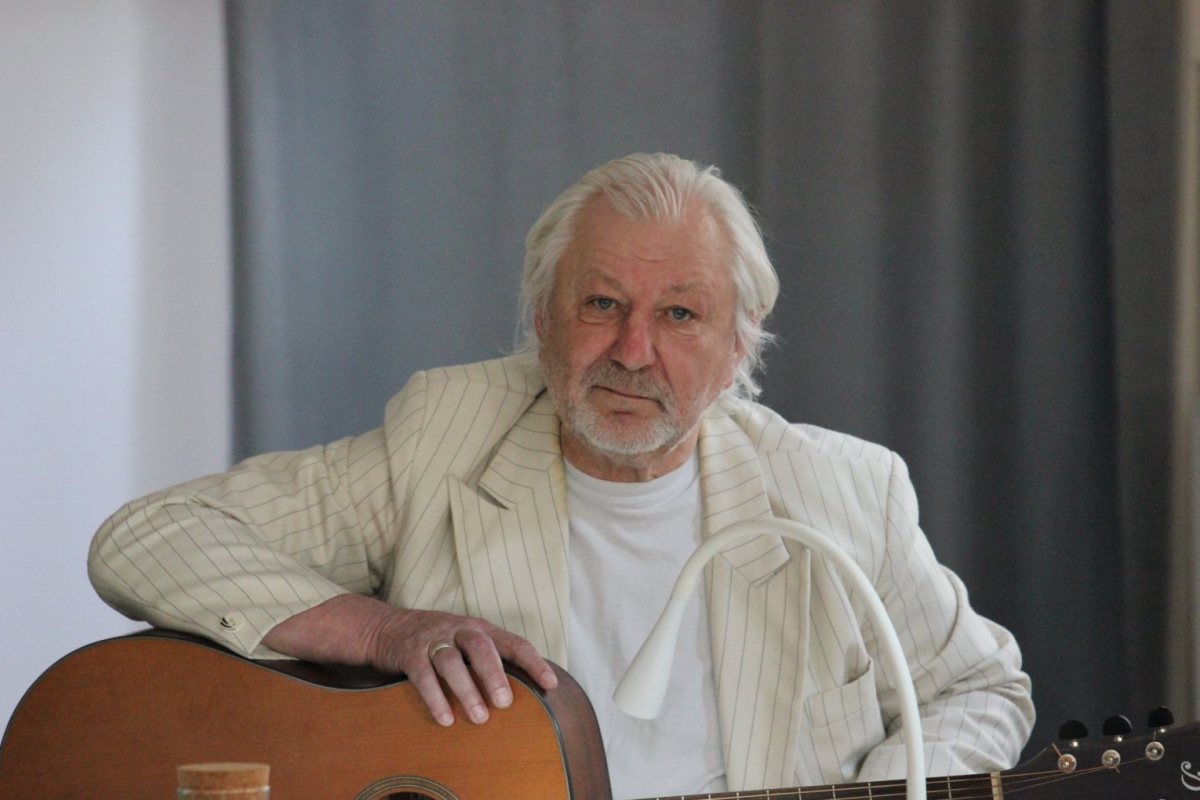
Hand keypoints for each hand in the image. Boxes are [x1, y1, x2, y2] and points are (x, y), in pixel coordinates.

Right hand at [368, 607, 557, 726]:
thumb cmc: (440, 642)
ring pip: (451, 662)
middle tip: (505, 702)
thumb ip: (492, 659)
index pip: (513, 642)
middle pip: (481, 648)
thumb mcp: (468, 642)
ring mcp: (433, 640)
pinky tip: (445, 719)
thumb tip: (527, 691)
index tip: (550, 684)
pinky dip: (435, 698)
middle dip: (494, 675)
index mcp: (481, 629)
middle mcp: (459, 631)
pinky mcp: (410, 654)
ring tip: (479, 718)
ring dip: (466, 690)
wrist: (389, 628)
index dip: (533, 662)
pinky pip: (423, 676)